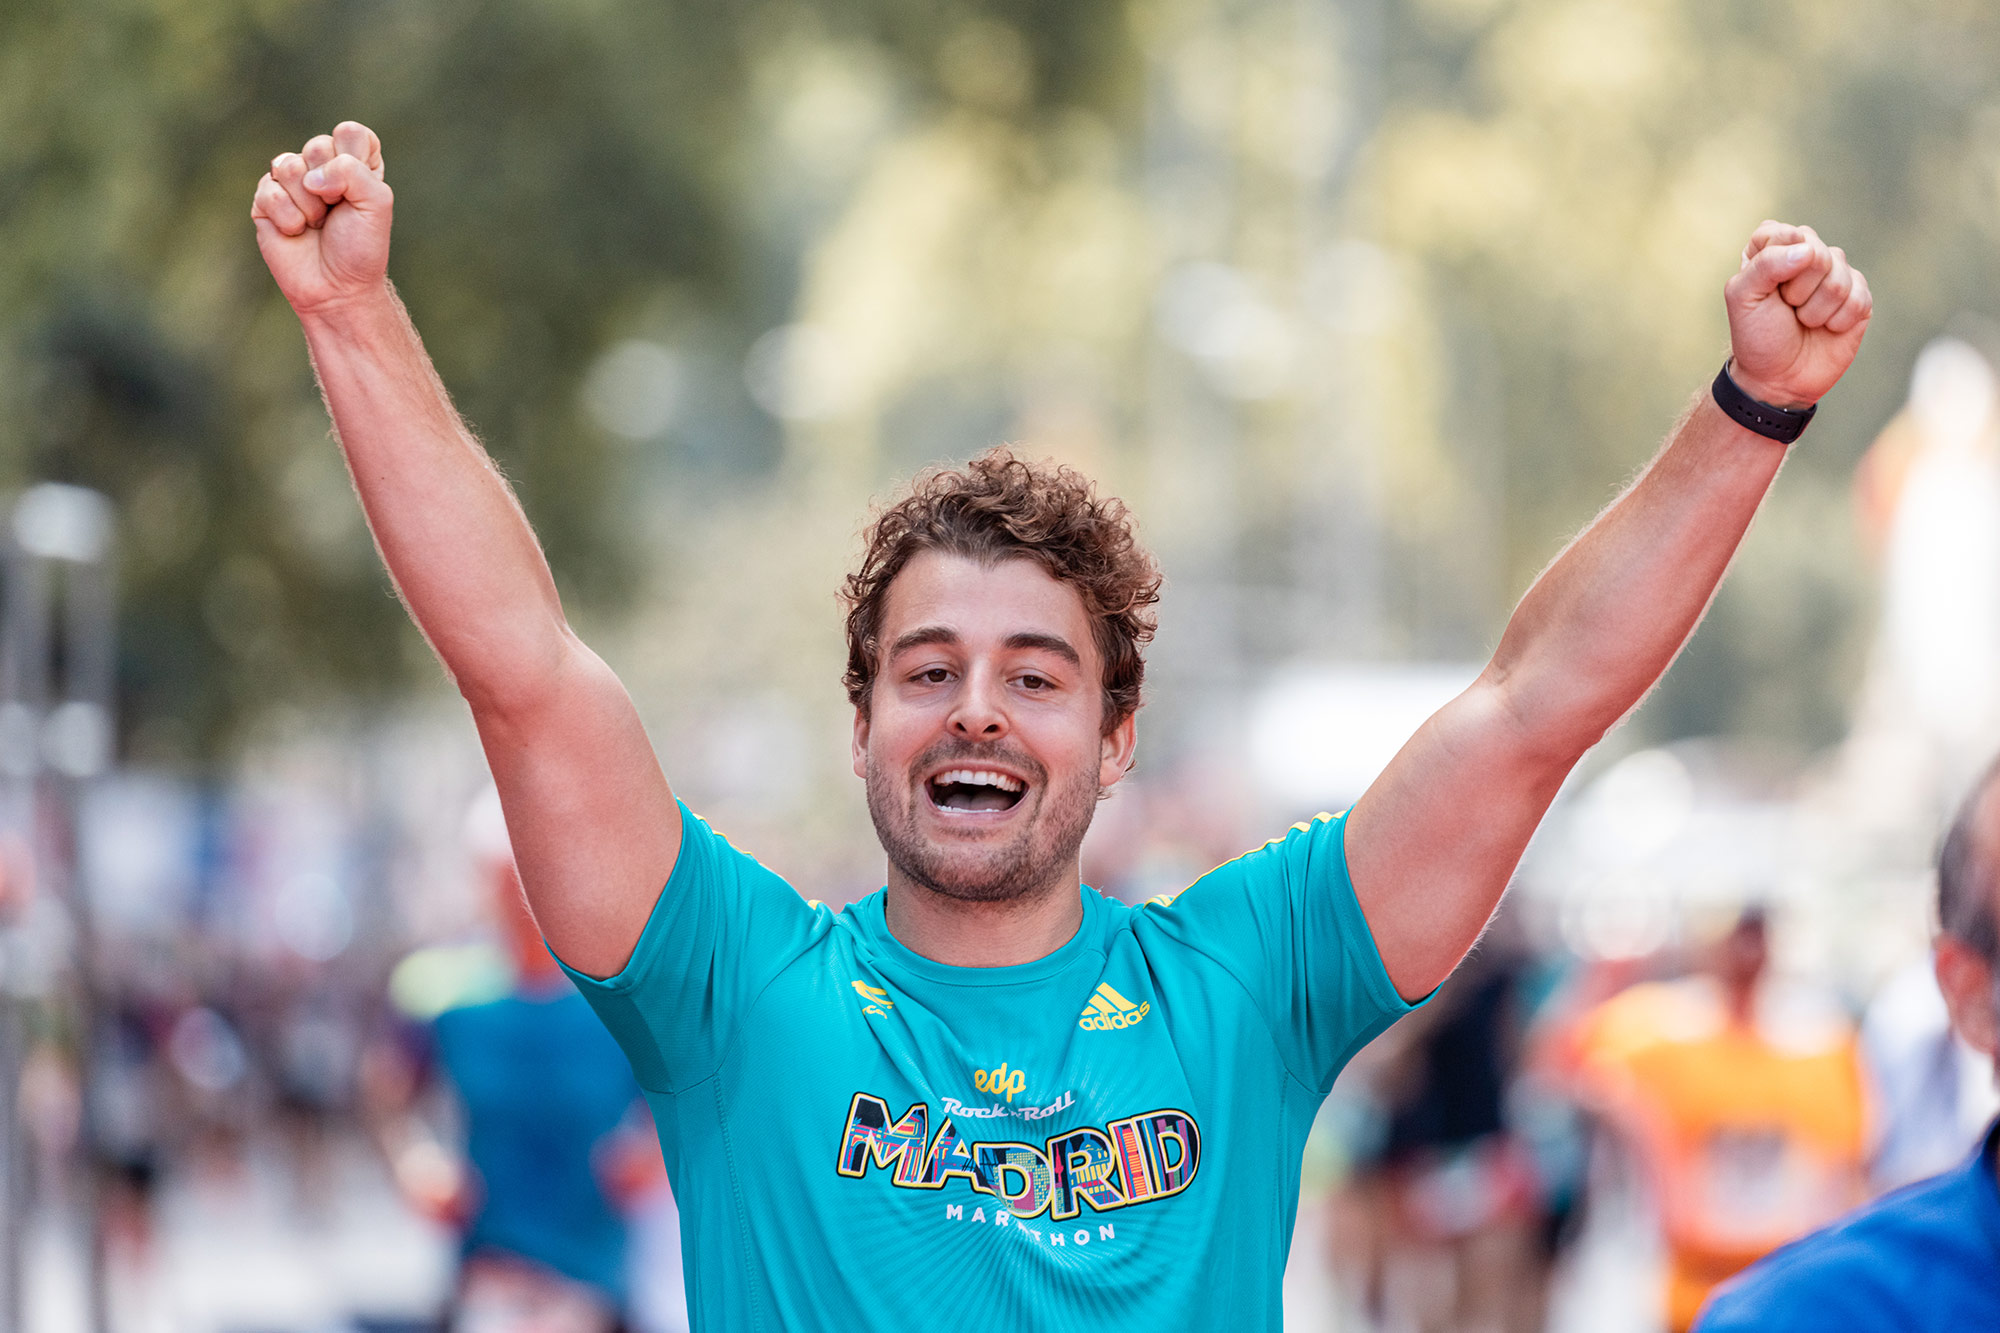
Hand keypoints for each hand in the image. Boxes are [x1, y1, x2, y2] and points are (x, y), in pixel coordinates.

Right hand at [250, 121, 392, 315]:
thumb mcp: (376, 205)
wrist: (337, 288)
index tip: (361, 191)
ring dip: (309, 205)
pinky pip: (269, 191)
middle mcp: (320, 167)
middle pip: (318, 145)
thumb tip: (309, 175)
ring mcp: (290, 183)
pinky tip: (297, 232)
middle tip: (336, 211)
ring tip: (317, 224)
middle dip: (332, 185)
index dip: (354, 159)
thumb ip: (353, 172)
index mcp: (354, 163)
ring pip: (289, 165)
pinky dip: (289, 218)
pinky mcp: (265, 201)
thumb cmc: (361, 248)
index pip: (350, 132)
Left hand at [1723, 221, 1871, 408]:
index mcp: (1772, 249)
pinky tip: (1827, 329)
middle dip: (1797, 290)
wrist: (1779, 379)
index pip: (1781, 232)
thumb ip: (1766, 264)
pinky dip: (1838, 321)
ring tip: (1804, 322)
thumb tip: (1807, 251)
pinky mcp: (1859, 297)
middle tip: (1786, 308)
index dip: (1774, 263)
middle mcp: (1806, 256)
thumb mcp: (1743, 298)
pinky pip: (1859, 297)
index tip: (1765, 289)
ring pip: (1839, 277)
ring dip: (1816, 310)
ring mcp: (1836, 275)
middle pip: (1816, 253)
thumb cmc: (1757, 336)